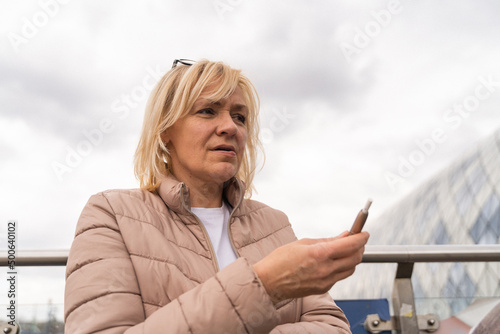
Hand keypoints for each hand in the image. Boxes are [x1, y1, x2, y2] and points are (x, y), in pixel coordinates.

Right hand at [252, 231, 368, 303]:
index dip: (361, 238)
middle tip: (356, 240)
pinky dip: (342, 267)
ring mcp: (325, 281)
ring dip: (353, 258)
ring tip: (346, 249)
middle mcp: (325, 269)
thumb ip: (327, 240)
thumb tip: (344, 236)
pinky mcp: (323, 289)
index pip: (350, 245)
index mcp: (319, 254)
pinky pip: (339, 277)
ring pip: (350, 269)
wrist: (268, 282)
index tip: (364, 233)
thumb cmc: (280, 260)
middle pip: (355, 258)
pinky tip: (334, 261)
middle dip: (359, 247)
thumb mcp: (303, 243)